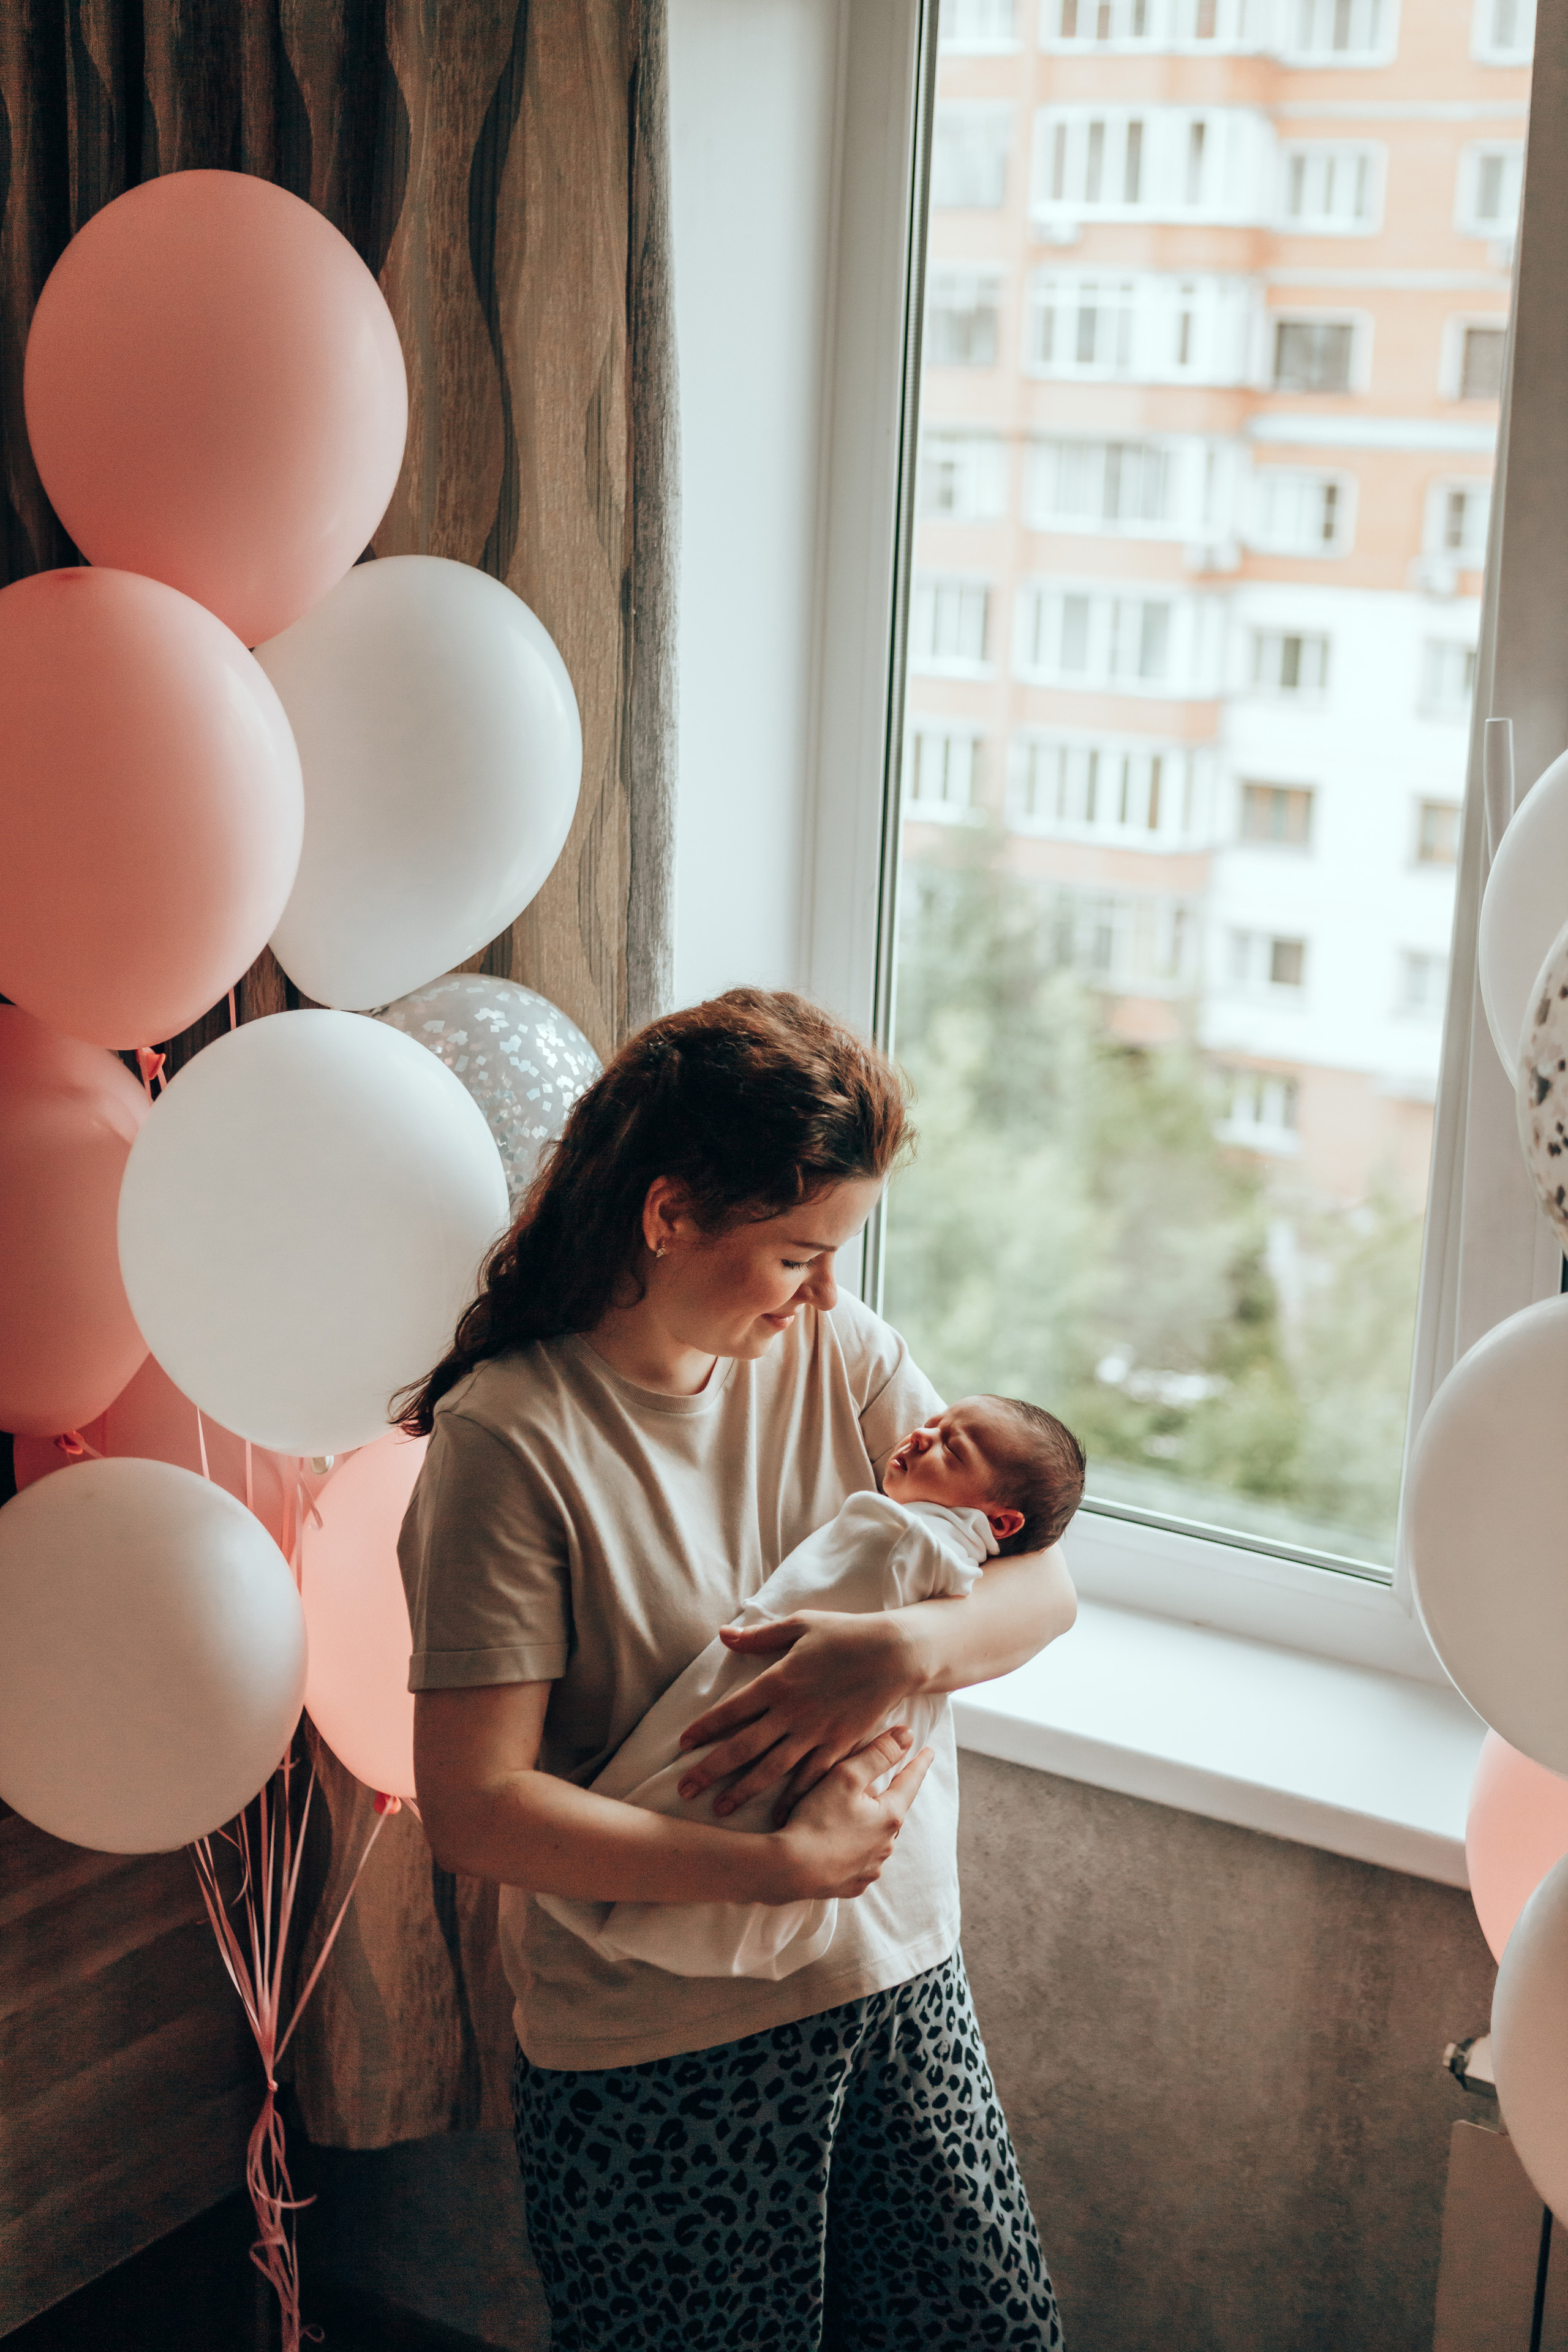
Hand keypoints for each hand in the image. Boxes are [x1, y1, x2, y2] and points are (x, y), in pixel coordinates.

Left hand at [676, 1611, 915, 1823]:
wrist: (895, 1654)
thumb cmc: (845, 1634)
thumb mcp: (799, 1624)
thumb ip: (759, 1636)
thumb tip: (722, 1634)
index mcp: (776, 1682)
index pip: (729, 1711)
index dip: (703, 1729)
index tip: (681, 1745)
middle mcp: (790, 1713)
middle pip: (742, 1748)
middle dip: (710, 1770)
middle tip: (684, 1790)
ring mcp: (815, 1734)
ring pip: (771, 1770)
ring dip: (743, 1791)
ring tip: (719, 1810)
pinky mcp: (839, 1747)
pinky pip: (810, 1779)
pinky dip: (793, 1800)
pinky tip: (778, 1817)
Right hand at [773, 1727, 933, 1900]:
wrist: (789, 1871)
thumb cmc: (817, 1820)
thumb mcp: (846, 1776)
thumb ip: (878, 1754)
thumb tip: (907, 1735)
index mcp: (890, 1817)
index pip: (910, 1782)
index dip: (919, 1764)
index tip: (929, 1752)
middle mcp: (886, 1846)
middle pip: (892, 1812)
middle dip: (887, 1798)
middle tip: (876, 1786)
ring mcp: (870, 1869)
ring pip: (877, 1839)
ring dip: (869, 1827)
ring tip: (850, 1817)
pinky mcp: (852, 1884)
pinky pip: (860, 1862)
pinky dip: (854, 1850)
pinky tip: (839, 1846)